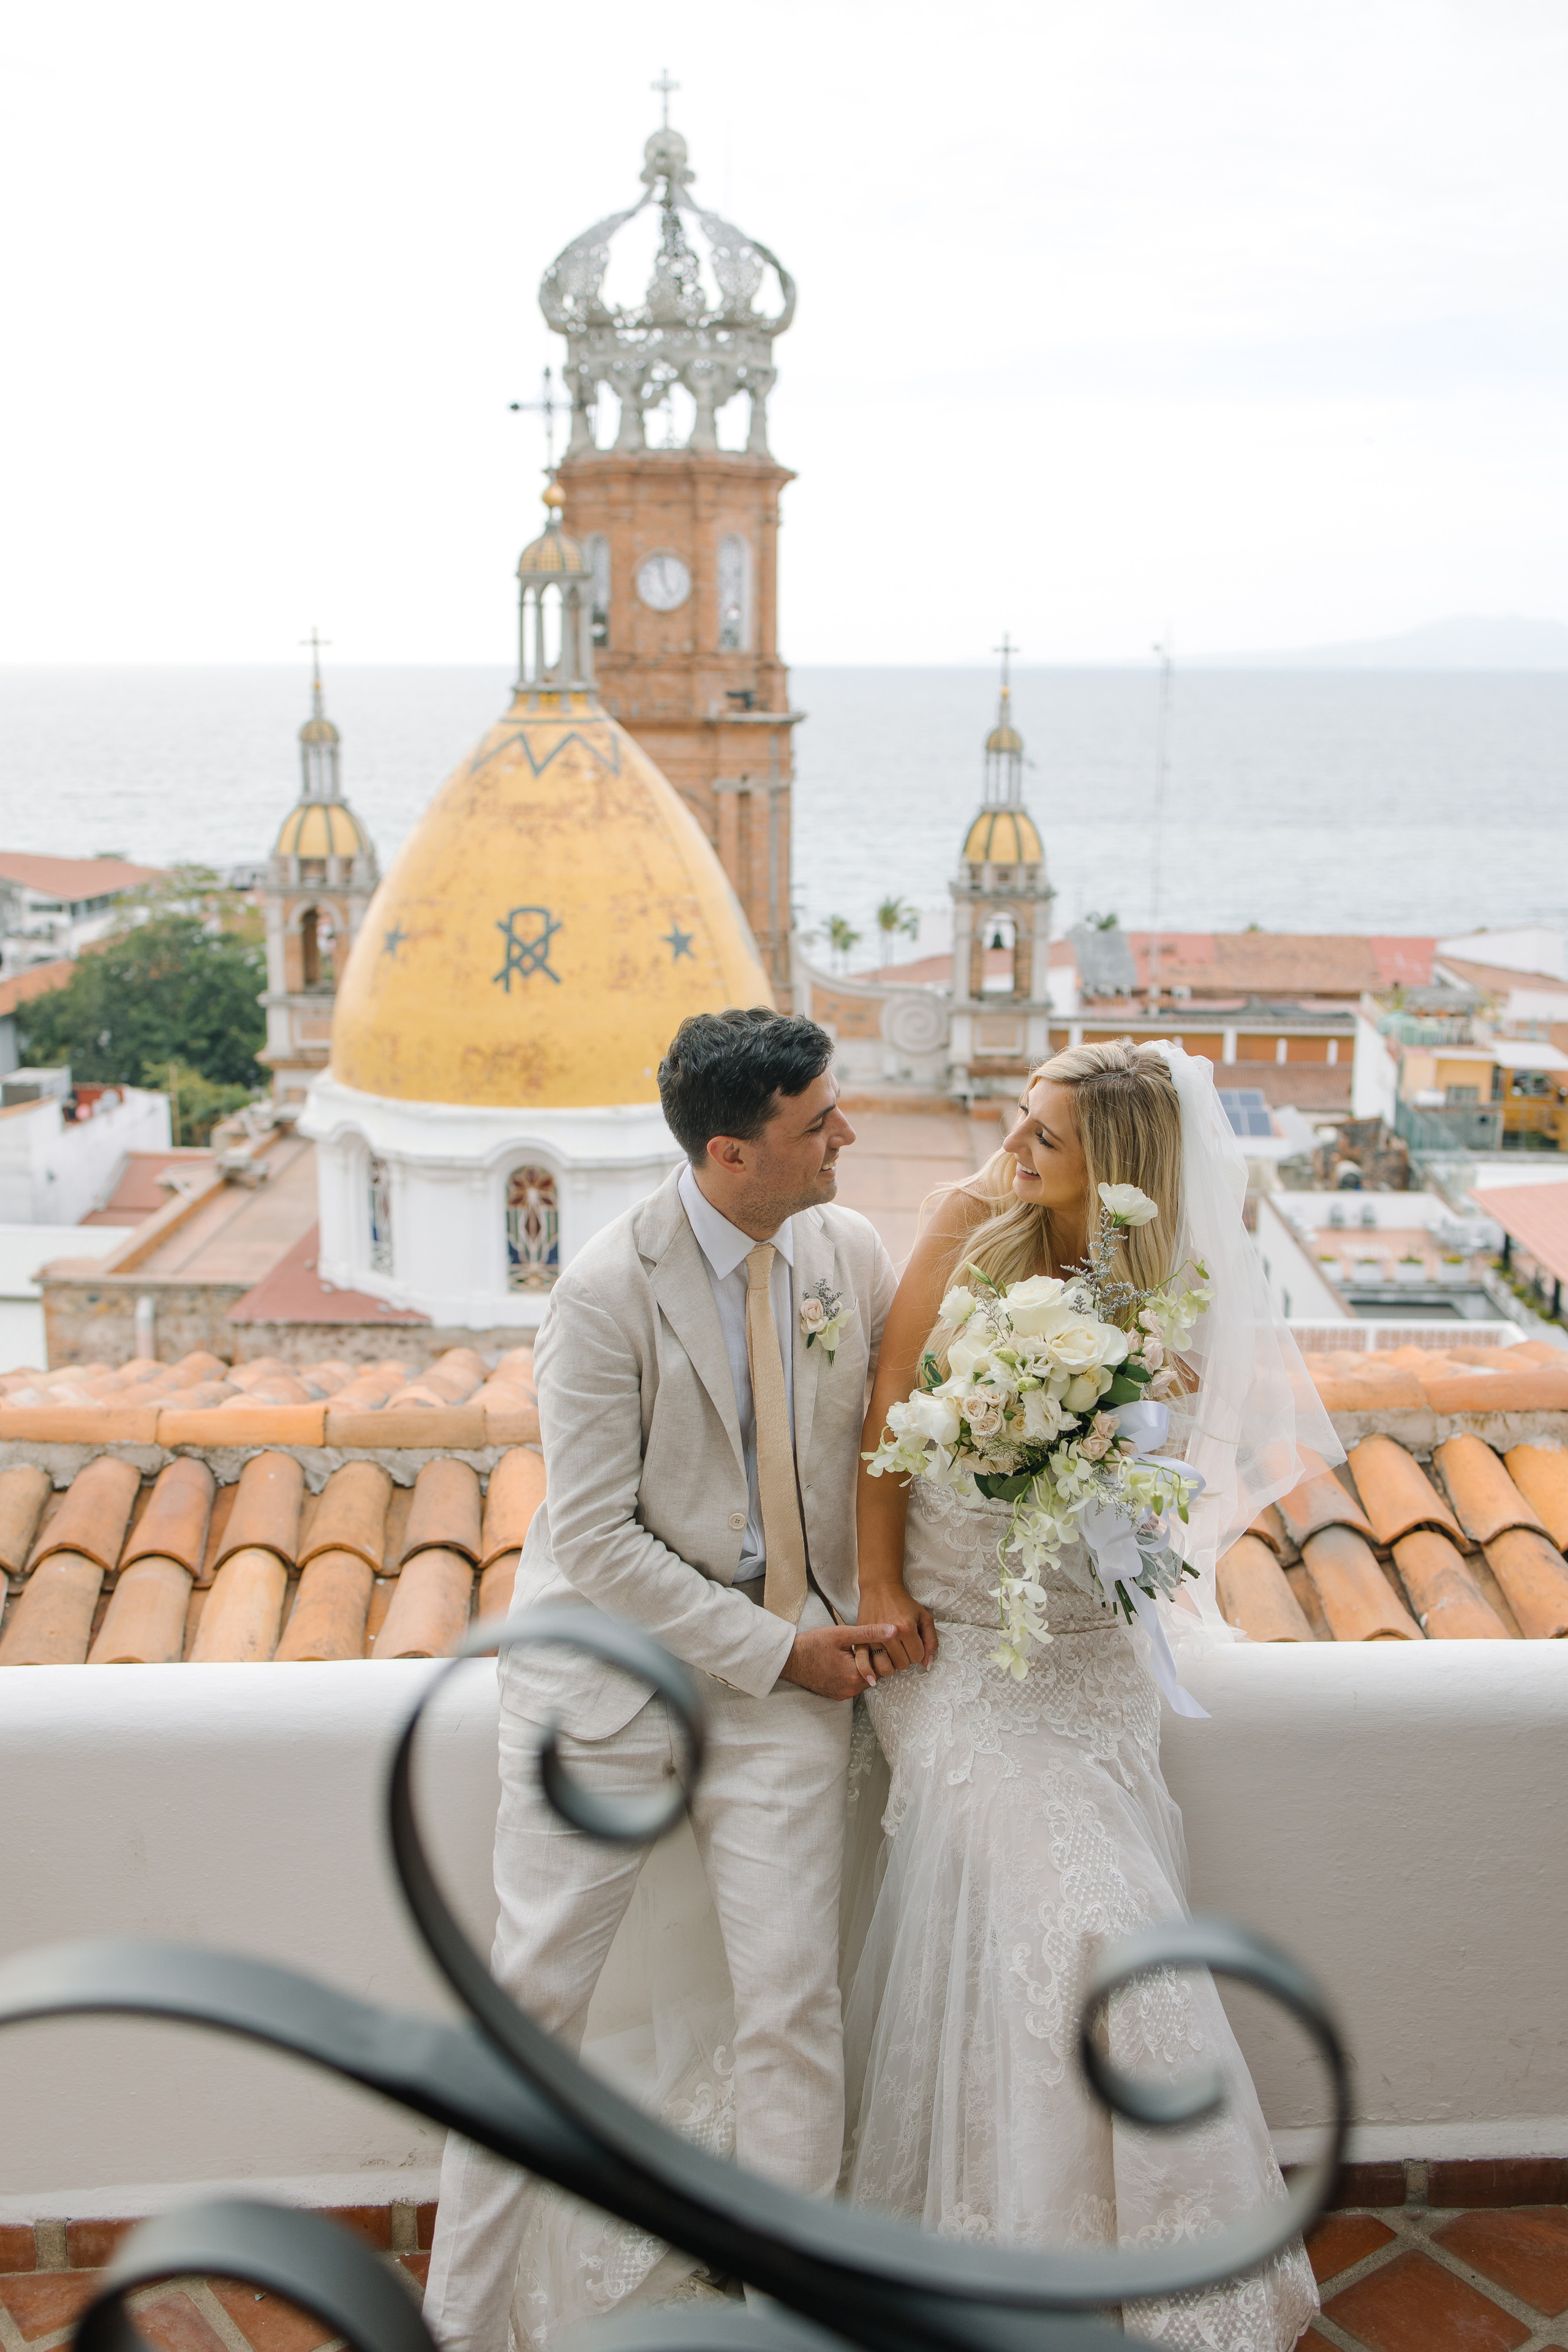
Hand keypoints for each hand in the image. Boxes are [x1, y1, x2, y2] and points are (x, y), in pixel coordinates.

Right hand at [778, 1623, 898, 1701]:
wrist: (788, 1659)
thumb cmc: (812, 1644)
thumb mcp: (842, 1634)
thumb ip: (870, 1633)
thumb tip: (894, 1630)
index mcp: (855, 1676)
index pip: (882, 1665)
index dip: (877, 1651)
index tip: (867, 1642)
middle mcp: (851, 1690)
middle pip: (873, 1674)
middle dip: (869, 1660)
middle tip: (857, 1646)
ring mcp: (842, 1695)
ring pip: (863, 1680)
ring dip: (860, 1668)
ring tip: (848, 1653)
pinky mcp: (835, 1695)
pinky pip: (851, 1685)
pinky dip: (850, 1674)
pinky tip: (841, 1662)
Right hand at [855, 1582, 936, 1675]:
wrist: (880, 1588)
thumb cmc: (904, 1603)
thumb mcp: (924, 1617)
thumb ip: (931, 1640)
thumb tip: (927, 1664)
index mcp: (906, 1628)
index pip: (918, 1657)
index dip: (918, 1652)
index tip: (913, 1643)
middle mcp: (890, 1634)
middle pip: (902, 1664)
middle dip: (905, 1658)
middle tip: (902, 1646)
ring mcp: (874, 1638)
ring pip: (886, 1667)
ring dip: (891, 1663)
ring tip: (891, 1653)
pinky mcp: (861, 1639)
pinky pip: (865, 1663)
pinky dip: (870, 1670)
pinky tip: (874, 1673)